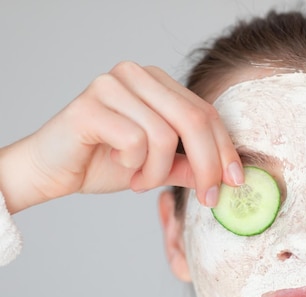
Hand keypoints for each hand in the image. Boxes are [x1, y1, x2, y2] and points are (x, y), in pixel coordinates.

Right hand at [0, 61, 241, 213]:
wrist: (52, 172)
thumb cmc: (104, 163)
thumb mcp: (160, 166)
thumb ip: (191, 165)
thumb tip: (231, 177)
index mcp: (157, 82)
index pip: (206, 112)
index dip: (226, 149)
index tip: (236, 182)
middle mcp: (136, 74)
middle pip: (193, 119)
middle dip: (208, 165)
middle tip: (207, 197)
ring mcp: (112, 84)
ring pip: (165, 135)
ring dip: (159, 172)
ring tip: (141, 181)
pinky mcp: (90, 105)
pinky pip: (136, 141)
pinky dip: (135, 165)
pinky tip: (121, 167)